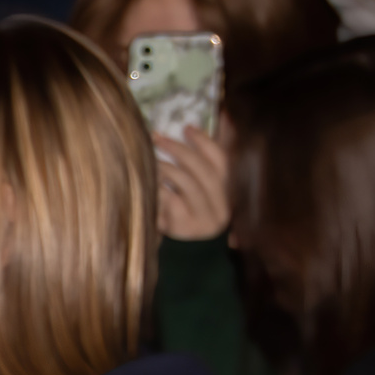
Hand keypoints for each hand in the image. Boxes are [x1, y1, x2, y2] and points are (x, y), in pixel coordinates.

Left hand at [155, 120, 232, 240]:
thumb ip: (206, 160)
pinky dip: (155, 187)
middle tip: (156, 136)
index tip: (186, 127)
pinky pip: (168, 199)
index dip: (205, 141)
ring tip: (147, 158)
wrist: (186, 255)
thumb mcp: (200, 189)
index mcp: (230, 193)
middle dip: (178, 149)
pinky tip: (144, 182)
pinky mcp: (183, 227)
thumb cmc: (190, 213)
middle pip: (202, 170)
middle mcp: (222, 206)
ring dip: (163, 166)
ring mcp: (204, 218)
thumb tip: (223, 119)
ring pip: (185, 183)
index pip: (222, 161)